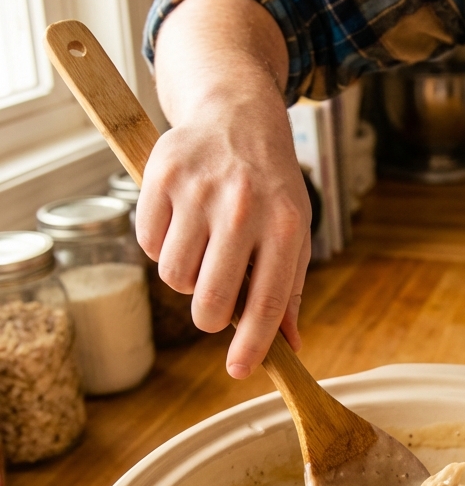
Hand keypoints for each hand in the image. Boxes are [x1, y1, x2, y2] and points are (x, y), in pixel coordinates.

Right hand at [136, 0, 311, 377]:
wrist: (237, 113)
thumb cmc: (270, 185)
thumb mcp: (294, 230)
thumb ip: (289, 290)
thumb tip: (289, 348)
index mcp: (284, 225)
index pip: (266, 303)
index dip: (251, 346)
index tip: (239, 372)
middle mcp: (242, 208)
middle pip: (209, 301)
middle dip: (209, 318)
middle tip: (214, 305)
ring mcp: (199, 191)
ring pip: (174, 277)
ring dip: (185, 276)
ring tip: (203, 249)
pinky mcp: (161, 176)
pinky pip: (148, 244)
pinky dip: (161, 245)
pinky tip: (181, 222)